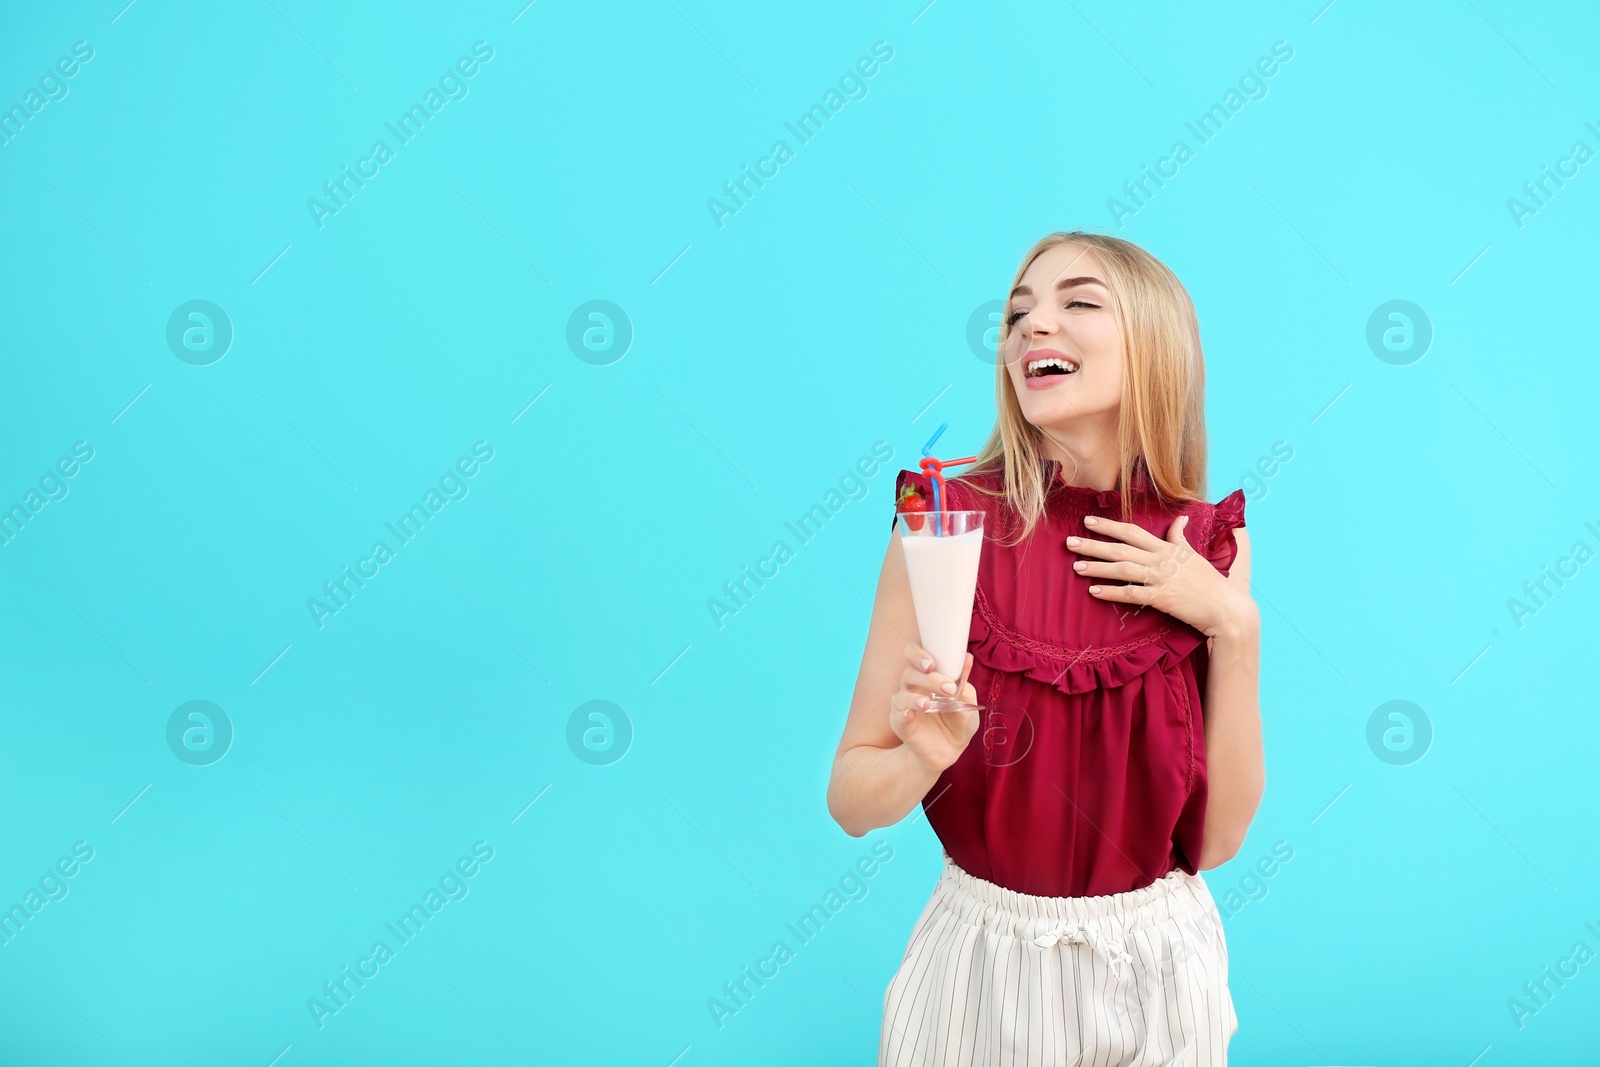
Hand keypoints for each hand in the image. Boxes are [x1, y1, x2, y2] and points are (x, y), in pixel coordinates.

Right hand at [889, 645, 979, 774]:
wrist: (951, 750)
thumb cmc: (958, 721)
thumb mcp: (967, 702)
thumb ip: (963, 682)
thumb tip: (967, 658)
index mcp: (927, 675)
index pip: (914, 655)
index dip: (918, 654)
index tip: (933, 662)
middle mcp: (913, 687)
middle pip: (909, 672)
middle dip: (926, 677)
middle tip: (947, 687)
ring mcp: (904, 705)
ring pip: (902, 693)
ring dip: (916, 697)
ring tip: (929, 704)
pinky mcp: (900, 723)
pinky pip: (897, 715)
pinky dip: (904, 712)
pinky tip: (911, 713)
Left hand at [1067, 514, 1252, 638]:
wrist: (1225, 608)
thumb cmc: (1210, 582)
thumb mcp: (1194, 554)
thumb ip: (1180, 537)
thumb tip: (1179, 518)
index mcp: (1168, 547)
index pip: (1132, 532)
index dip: (1109, 525)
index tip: (1087, 521)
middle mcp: (1162, 560)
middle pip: (1121, 549)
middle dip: (1093, 545)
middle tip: (1069, 543)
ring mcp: (1161, 579)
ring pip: (1122, 569)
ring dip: (1097, 568)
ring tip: (1076, 567)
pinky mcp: (1162, 598)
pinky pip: (1131, 594)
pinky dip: (1111, 592)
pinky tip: (1094, 591)